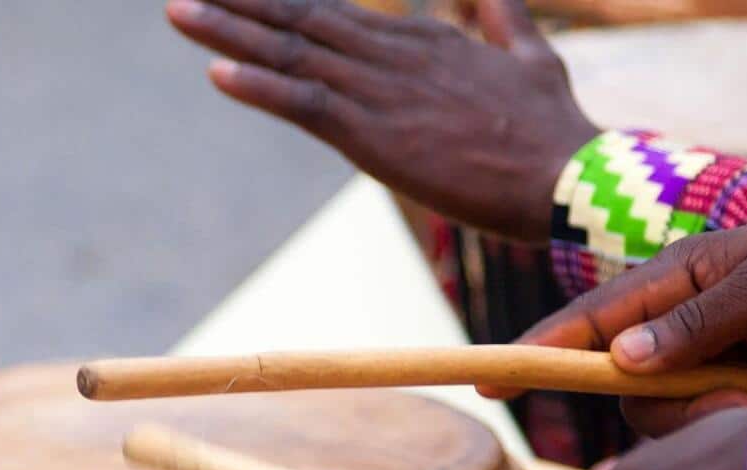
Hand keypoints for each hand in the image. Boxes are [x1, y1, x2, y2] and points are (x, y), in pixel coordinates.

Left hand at [165, 0, 595, 242]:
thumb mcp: (530, 55)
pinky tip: (217, 71)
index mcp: (422, 38)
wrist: (569, 176)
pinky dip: (261, 87)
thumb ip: (501, 15)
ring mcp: (381, 93)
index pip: (336, 10)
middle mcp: (393, 54)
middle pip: (301, 18)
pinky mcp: (376, 137)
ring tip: (178, 10)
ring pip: (292, 53)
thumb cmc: (554, 126)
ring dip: (229, 31)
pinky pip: (307, 105)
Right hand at [496, 217, 746, 434]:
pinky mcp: (739, 392)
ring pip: (669, 416)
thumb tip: (619, 357)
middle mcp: (681, 324)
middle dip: (672, 406)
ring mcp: (709, 360)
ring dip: (713, 420)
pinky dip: (734, 430)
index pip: (589, 321)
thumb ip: (696, 325)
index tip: (492, 381)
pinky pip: (708, 428)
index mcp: (677, 281)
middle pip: (629, 387)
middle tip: (736, 400)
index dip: (538, 351)